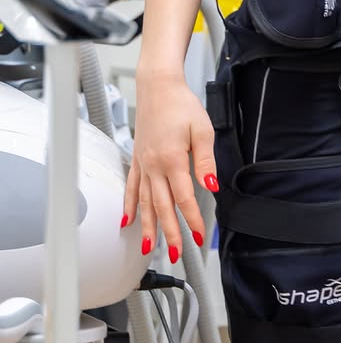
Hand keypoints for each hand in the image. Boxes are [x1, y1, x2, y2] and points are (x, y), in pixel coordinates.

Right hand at [124, 73, 218, 260]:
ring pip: (145, 202)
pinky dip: (129, 205)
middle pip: (162, 207)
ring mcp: (143, 164)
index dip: (192, 218)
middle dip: (170, 233)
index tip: (199, 235)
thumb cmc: (181, 104)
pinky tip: (127, 221)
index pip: (184, 197)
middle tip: (177, 254)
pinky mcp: (137, 160)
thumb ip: (205, 160)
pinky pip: (131, 188)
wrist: (158, 87)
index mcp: (172, 160)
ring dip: (148, 226)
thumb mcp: (202, 129)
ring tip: (150, 247)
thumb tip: (211, 185)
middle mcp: (154, 166)